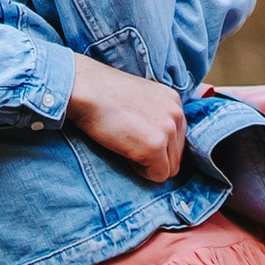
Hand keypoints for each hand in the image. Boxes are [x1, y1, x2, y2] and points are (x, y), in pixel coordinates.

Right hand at [66, 57, 187, 182]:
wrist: (86, 89)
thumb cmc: (103, 94)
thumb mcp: (139, 98)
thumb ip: (155, 115)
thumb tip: (157, 141)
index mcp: (173, 100)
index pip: (177, 139)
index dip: (156, 145)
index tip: (136, 138)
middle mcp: (176, 113)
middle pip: (176, 156)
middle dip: (154, 158)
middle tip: (128, 143)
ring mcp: (168, 130)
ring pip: (169, 168)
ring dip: (147, 164)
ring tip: (125, 146)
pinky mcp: (155, 146)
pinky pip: (158, 175)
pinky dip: (141, 171)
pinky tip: (124, 153)